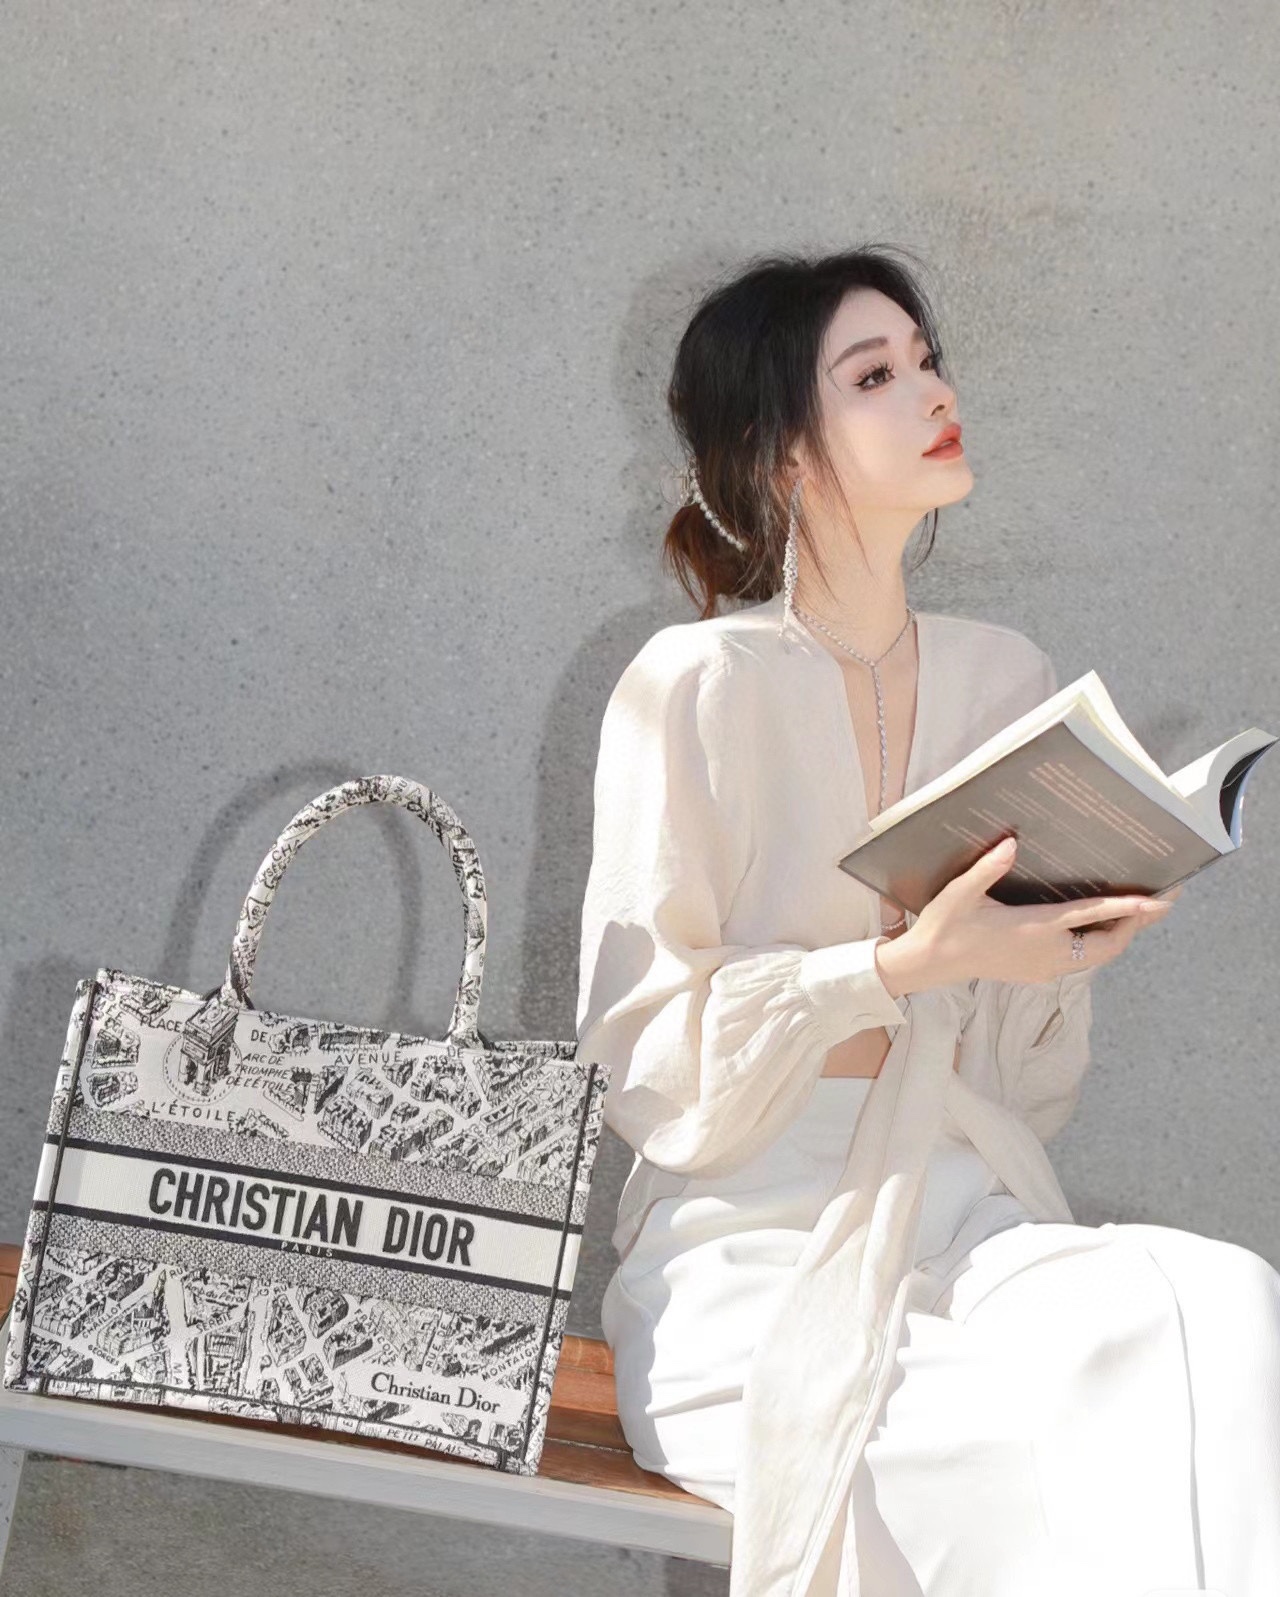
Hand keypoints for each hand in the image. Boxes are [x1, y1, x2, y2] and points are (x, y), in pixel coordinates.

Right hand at [880, 838, 1180, 993]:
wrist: (929, 965)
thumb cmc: (945, 926)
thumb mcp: (961, 893)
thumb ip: (988, 868)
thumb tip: (1012, 842)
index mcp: (1034, 931)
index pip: (1091, 917)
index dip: (1127, 909)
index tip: (1157, 901)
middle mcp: (1047, 954)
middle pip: (1108, 945)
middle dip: (1137, 925)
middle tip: (1163, 902)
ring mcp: (1044, 967)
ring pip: (1097, 956)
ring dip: (1120, 935)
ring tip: (1140, 911)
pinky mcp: (1037, 972)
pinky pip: (1081, 960)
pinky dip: (1099, 943)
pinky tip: (1099, 927)